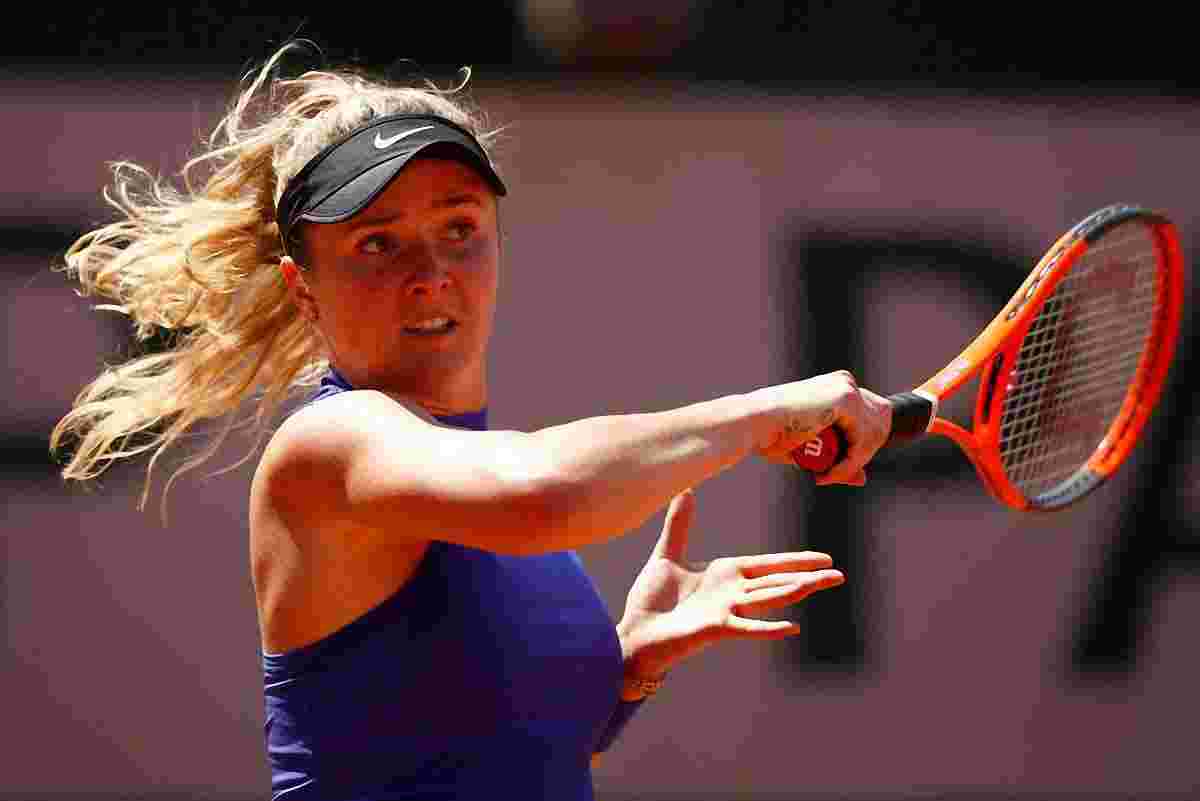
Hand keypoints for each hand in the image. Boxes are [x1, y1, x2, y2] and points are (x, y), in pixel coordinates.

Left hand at [616, 490, 844, 685]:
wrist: (634, 631)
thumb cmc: (652, 600)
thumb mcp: (667, 555)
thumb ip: (680, 525)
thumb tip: (686, 490)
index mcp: (725, 574)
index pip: (767, 565)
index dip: (794, 560)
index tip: (823, 558)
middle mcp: (732, 593)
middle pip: (777, 581)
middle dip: (808, 576)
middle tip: (840, 574)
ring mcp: (727, 611)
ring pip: (769, 598)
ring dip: (797, 590)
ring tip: (825, 584)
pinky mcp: (716, 629)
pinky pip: (748, 628)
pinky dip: (769, 628)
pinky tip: (793, 626)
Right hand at [752, 370, 891, 485]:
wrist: (753, 423)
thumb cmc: (772, 436)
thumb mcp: (812, 451)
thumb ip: (841, 461)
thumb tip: (864, 479)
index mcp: (838, 386)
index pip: (870, 420)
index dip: (860, 449)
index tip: (835, 470)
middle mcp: (846, 382)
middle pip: (880, 425)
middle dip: (863, 454)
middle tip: (832, 474)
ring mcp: (848, 388)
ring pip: (873, 435)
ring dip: (853, 463)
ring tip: (826, 476)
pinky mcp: (847, 400)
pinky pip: (862, 441)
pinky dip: (848, 463)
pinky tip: (827, 473)